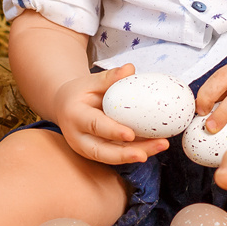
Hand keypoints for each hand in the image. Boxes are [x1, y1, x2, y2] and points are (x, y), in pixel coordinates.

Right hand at [49, 64, 170, 164]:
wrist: (65, 106)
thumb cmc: (80, 92)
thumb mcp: (90, 81)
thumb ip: (109, 77)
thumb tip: (130, 68)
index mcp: (75, 117)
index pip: (94, 126)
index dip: (112, 131)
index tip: (130, 134)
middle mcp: (79, 138)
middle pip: (102, 152)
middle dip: (126, 154)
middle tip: (146, 154)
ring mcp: (88, 149)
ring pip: (113, 157)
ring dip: (137, 153)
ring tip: (161, 145)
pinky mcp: (99, 153)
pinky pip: (119, 154)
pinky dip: (137, 150)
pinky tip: (156, 144)